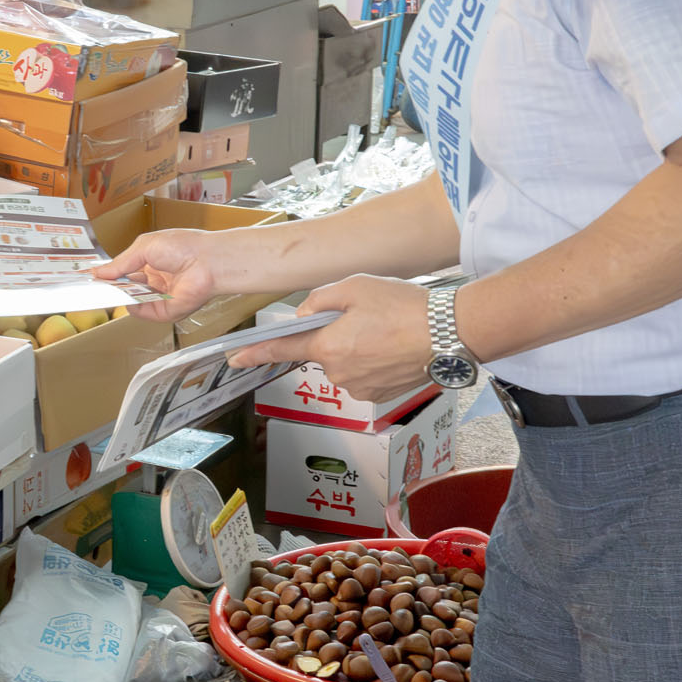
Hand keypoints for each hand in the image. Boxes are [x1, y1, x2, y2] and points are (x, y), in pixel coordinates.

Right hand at [91, 228, 223, 320]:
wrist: (207, 261)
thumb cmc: (183, 247)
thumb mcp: (143, 248)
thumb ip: (120, 263)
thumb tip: (98, 272)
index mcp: (151, 262)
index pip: (125, 271)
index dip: (110, 274)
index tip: (92, 277)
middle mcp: (156, 280)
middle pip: (127, 288)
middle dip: (112, 287)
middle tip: (94, 287)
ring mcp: (161, 297)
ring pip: (133, 301)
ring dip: (121, 296)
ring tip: (107, 291)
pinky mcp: (167, 311)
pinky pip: (144, 313)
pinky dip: (133, 308)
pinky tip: (127, 299)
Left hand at [228, 275, 430, 404]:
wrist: (448, 333)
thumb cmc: (404, 306)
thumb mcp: (355, 286)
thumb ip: (320, 299)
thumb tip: (305, 315)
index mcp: (328, 345)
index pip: (281, 350)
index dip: (255, 353)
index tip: (233, 359)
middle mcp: (339, 373)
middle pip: (322, 351)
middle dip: (335, 335)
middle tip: (366, 318)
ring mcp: (360, 388)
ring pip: (345, 363)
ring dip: (356, 349)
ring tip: (386, 331)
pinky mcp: (379, 396)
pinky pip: (364, 375)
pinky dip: (373, 362)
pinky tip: (393, 347)